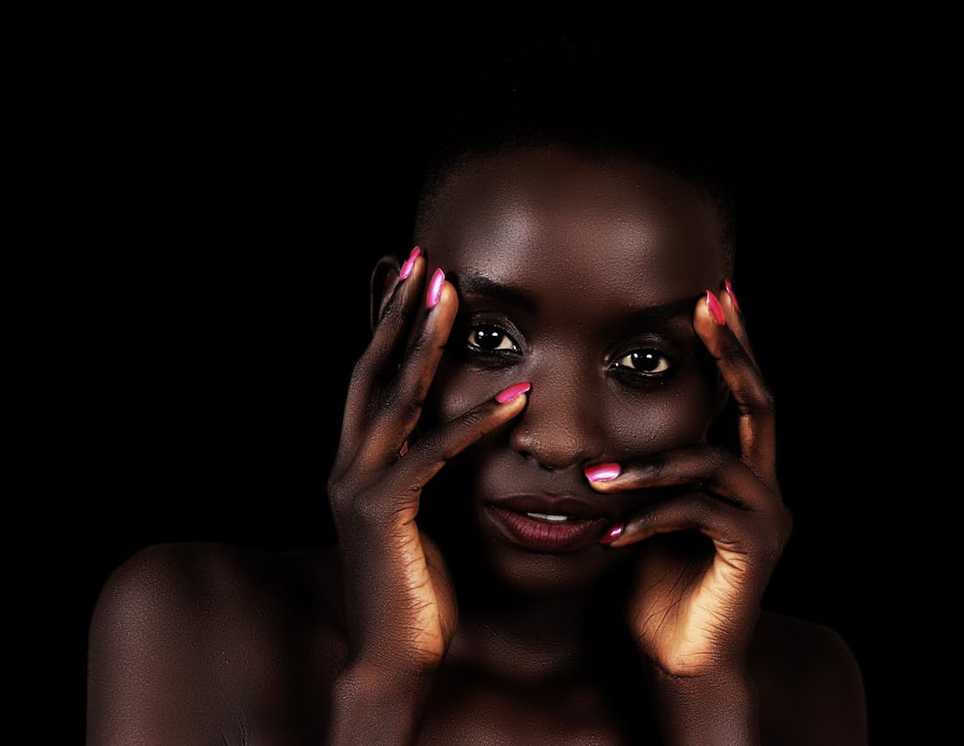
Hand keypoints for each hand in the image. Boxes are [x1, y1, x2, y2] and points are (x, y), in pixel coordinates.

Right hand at [326, 247, 529, 675]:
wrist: (392, 661)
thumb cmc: (416, 591)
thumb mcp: (422, 518)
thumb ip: (430, 470)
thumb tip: (459, 430)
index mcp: (357, 463)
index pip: (369, 379)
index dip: (383, 324)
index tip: (406, 275)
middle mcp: (347, 465)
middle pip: (371, 371)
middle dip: (396, 312)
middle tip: (422, 259)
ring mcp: (359, 487)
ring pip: (393, 398)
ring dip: (423, 341)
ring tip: (450, 293)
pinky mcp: (384, 515)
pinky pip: (434, 456)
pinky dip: (473, 422)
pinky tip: (513, 394)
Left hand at [587, 283, 791, 678]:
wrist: (678, 663)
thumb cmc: (653, 587)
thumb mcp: (641, 515)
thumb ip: (640, 472)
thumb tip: (596, 429)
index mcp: (739, 474)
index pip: (740, 396)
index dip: (730, 345)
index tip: (710, 294)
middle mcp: (763, 488)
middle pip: (759, 404)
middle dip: (733, 351)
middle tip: (709, 303)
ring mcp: (765, 518)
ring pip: (713, 463)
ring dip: (650, 466)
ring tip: (596, 478)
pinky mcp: (752, 552)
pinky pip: (698, 515)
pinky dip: (651, 518)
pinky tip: (612, 537)